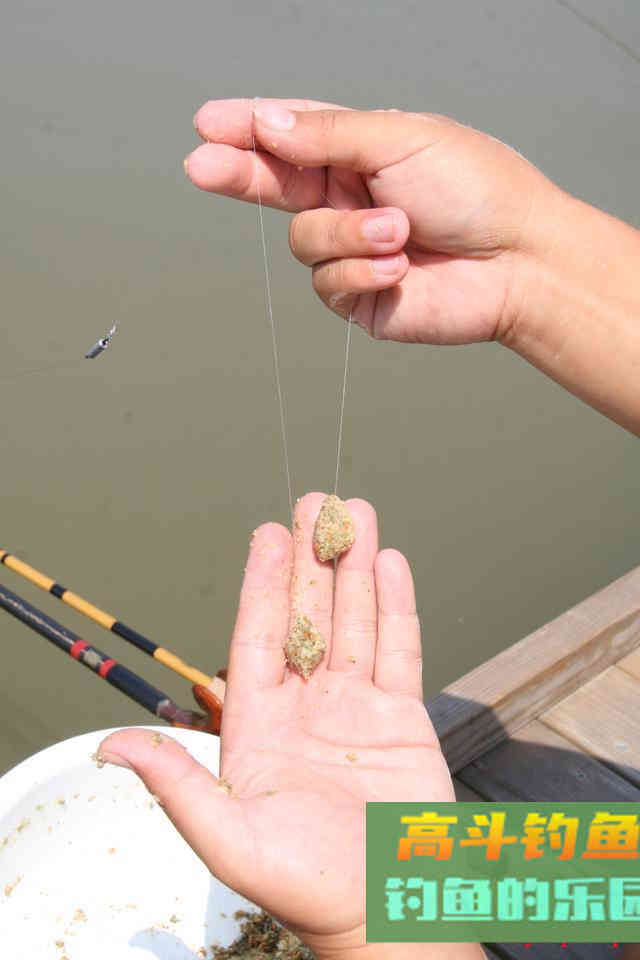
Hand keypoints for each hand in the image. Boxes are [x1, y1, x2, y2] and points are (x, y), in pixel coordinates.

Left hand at [99, 493, 480, 959]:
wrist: (386, 913)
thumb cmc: (303, 887)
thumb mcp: (229, 838)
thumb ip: (177, 783)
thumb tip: (108, 746)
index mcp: (259, 725)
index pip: (258, 637)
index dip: (263, 583)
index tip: (267, 533)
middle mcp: (306, 705)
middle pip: (309, 615)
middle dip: (312, 557)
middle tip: (317, 501)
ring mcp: (356, 708)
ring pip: (356, 620)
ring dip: (355, 567)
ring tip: (357, 512)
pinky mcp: (403, 717)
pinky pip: (400, 649)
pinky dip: (397, 605)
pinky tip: (391, 563)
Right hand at [186, 97, 554, 344]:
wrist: (519, 262)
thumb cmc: (478, 190)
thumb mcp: (400, 140)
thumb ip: (328, 135)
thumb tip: (267, 124)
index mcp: (359, 150)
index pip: (290, 135)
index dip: (247, 128)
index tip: (208, 124)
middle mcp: (349, 198)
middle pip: (274, 185)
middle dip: (239, 174)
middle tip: (204, 166)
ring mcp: (351, 249)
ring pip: (303, 240)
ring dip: (348, 234)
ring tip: (399, 231)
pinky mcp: (359, 296)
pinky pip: (328, 283)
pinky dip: (362, 272)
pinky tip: (400, 266)